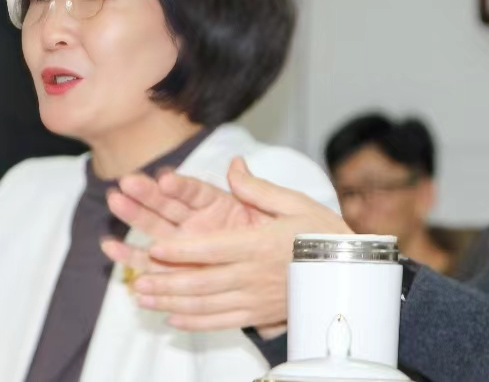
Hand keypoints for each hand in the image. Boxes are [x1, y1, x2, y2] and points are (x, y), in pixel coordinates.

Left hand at [102, 157, 350, 333]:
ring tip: (143, 298)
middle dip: (165, 282)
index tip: (154, 248)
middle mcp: (254, 275)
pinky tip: (174, 318)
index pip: (212, 249)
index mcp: (259, 245)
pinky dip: (195, 323)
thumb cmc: (324, 234)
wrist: (353, 273)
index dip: (181, 251)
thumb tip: (234, 166)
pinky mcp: (260, 314)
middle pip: (201, 282)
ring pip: (206, 305)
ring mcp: (256, 298)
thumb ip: (258, 189)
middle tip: (134, 280)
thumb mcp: (296, 203)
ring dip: (171, 302)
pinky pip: (222, 322)